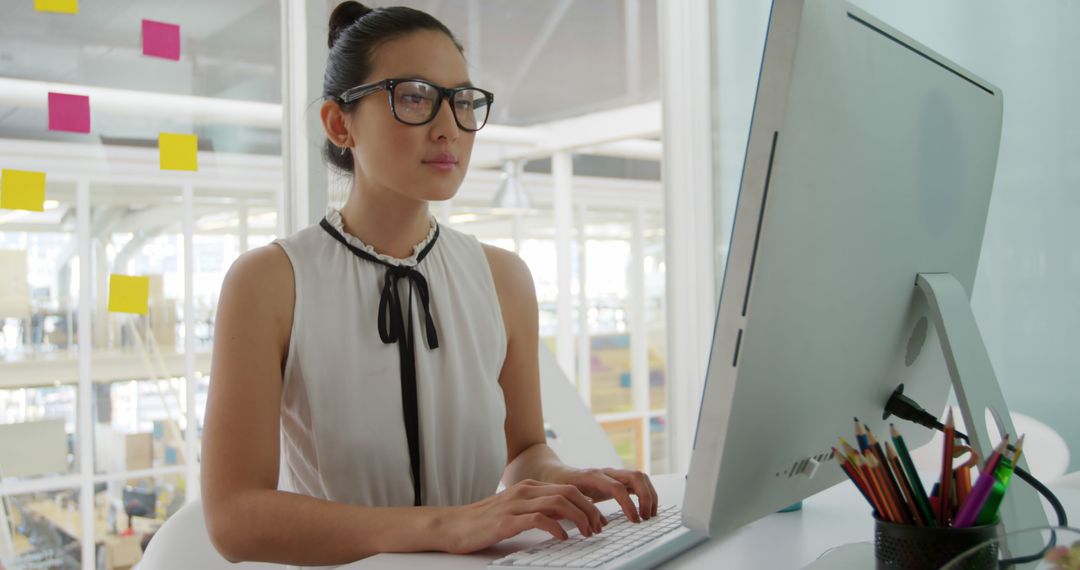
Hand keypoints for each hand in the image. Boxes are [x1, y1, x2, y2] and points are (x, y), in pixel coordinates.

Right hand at [441, 479, 605, 553]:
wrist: (453, 525)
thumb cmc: (484, 521)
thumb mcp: (516, 510)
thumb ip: (538, 510)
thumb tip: (566, 519)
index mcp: (529, 487)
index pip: (567, 489)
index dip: (587, 504)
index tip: (598, 520)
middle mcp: (524, 491)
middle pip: (568, 493)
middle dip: (589, 510)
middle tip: (598, 528)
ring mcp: (515, 504)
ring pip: (558, 503)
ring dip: (578, 518)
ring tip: (586, 533)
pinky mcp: (506, 520)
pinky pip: (538, 519)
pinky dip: (556, 527)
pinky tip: (563, 538)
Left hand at [555, 467, 657, 522]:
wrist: (559, 474)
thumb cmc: (563, 487)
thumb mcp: (569, 499)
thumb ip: (581, 509)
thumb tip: (598, 526)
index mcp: (594, 477)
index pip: (618, 488)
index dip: (629, 504)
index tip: (635, 520)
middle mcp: (607, 473)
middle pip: (635, 477)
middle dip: (646, 497)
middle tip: (646, 518)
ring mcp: (614, 474)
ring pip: (640, 477)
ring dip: (650, 495)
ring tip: (650, 515)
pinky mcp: (619, 478)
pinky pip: (638, 482)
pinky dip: (646, 494)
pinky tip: (646, 509)